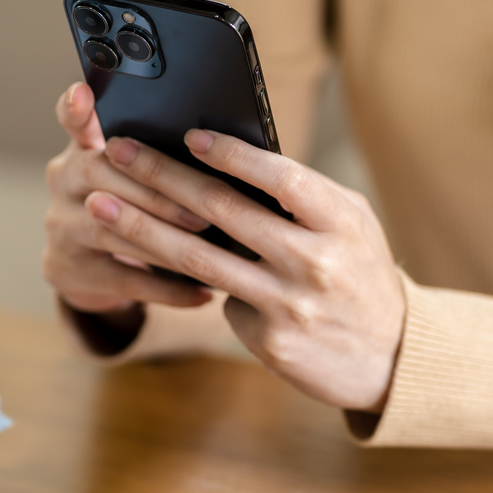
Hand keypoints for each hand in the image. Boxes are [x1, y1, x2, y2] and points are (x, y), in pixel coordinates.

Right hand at [42, 83, 213, 315]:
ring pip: (113, 230)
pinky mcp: (67, 269)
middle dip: (159, 194)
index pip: (73, 120)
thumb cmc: (134, 205)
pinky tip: (204, 293)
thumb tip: (227, 150)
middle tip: (205, 211)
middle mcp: (63, 180)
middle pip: (103, 177)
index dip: (77, 108)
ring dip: (167, 241)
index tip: (84, 93)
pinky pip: (125, 279)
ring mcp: (60, 226)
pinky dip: (169, 289)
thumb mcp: (134, 176)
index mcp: (83, 148)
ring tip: (212, 252)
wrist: (89, 267)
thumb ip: (161, 158)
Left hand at [87, 129, 405, 412]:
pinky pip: (221, 302)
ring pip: (198, 260)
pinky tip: (163, 264)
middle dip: (161, 177)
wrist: (392, 356)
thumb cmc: (363, 273)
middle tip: (118, 153)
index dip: (231, 155)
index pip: (279, 178)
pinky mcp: (270, 343)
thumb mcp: (352, 224)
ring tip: (101, 205)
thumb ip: (303, 196)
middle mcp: (314, 263)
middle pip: (222, 213)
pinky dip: (193, 282)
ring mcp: (289, 307)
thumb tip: (232, 162)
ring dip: (141, 228)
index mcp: (340, 222)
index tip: (189, 136)